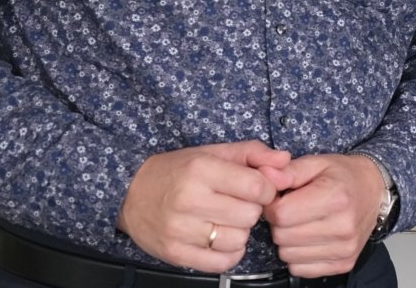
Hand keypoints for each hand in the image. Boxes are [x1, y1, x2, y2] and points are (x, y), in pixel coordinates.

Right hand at [118, 141, 292, 270]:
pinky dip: (229, 253)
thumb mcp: (214, 152)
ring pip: (239, 240)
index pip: (258, 188)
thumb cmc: (177, 171)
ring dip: (239, 232)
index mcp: (201, 169)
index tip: (255, 189)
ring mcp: (180, 230)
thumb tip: (285, 161)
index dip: (265, 190)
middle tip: (235, 205)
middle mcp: (189, 199)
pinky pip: (223, 262)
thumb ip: (254, 153)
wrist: (130, 194)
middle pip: (250, 216)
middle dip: (250, 210)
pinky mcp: (176, 253)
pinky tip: (219, 238)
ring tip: (225, 221)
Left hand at [263, 153, 386, 276]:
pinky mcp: (344, 264)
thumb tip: (265, 176)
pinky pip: (300, 269)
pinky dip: (298, 256)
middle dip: (279, 224)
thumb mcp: (317, 163)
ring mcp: (345, 248)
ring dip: (288, 241)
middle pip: (282, 237)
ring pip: (288, 255)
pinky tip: (310, 239)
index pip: (282, 214)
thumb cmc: (343, 176)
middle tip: (292, 211)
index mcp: (335, 198)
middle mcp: (343, 226)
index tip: (281, 199)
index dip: (273, 206)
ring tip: (302, 224)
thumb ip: (288, 170)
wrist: (375, 191)